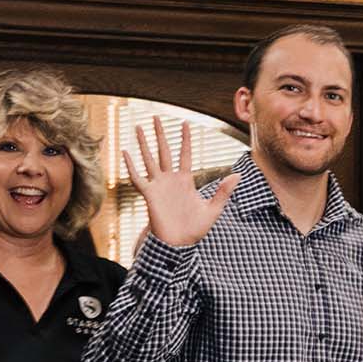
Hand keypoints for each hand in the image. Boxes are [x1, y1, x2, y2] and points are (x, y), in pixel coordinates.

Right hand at [122, 120, 239, 248]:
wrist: (179, 244)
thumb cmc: (195, 229)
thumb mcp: (213, 209)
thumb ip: (223, 192)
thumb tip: (238, 175)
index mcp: (185, 180)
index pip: (184, 154)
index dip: (185, 139)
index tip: (185, 123)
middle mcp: (170, 179)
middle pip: (164, 151)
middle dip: (160, 134)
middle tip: (155, 117)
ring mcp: (158, 185)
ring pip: (149, 159)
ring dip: (144, 143)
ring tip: (138, 127)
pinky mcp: (149, 195)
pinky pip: (138, 178)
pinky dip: (131, 166)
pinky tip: (125, 153)